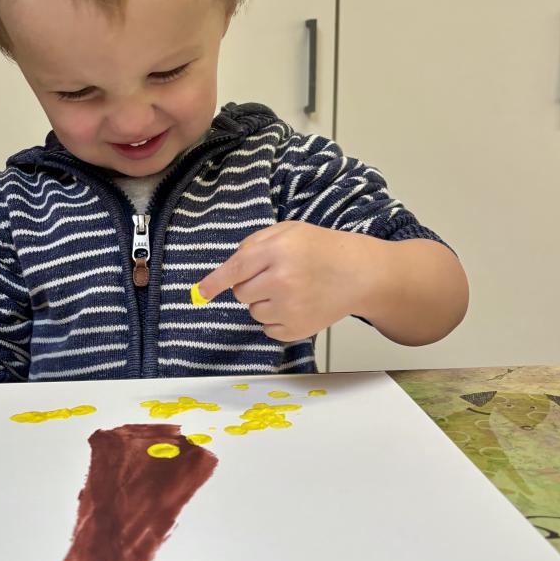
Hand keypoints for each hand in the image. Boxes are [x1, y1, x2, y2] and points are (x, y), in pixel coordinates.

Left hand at [196, 222, 367, 341]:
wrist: (359, 274)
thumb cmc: (322, 249)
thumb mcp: (289, 231)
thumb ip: (255, 244)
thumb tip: (228, 270)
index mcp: (277, 251)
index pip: (235, 269)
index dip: (214, 283)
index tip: (200, 293)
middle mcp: (281, 280)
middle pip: (241, 293)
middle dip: (251, 285)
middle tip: (276, 276)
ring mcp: (290, 307)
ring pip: (253, 312)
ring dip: (264, 302)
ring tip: (292, 290)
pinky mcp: (297, 329)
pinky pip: (268, 329)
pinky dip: (277, 320)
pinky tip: (298, 305)